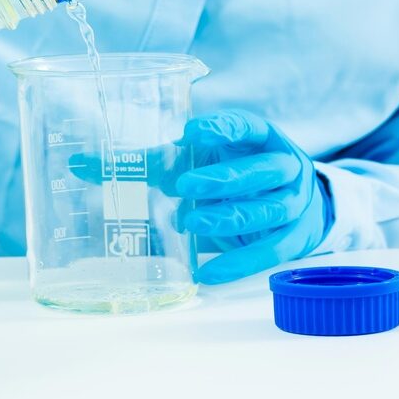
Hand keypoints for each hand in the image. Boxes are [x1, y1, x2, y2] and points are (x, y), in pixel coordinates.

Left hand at [175, 109, 333, 283]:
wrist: (294, 202)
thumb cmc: (239, 173)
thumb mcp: (206, 160)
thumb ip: (162, 162)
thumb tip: (102, 165)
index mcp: (262, 138)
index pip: (246, 126)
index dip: (221, 128)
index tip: (190, 132)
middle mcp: (285, 165)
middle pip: (261, 170)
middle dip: (224, 179)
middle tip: (185, 185)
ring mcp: (294, 201)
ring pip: (269, 210)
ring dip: (229, 218)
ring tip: (190, 223)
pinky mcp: (296, 237)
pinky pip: (270, 252)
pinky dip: (239, 263)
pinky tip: (208, 272)